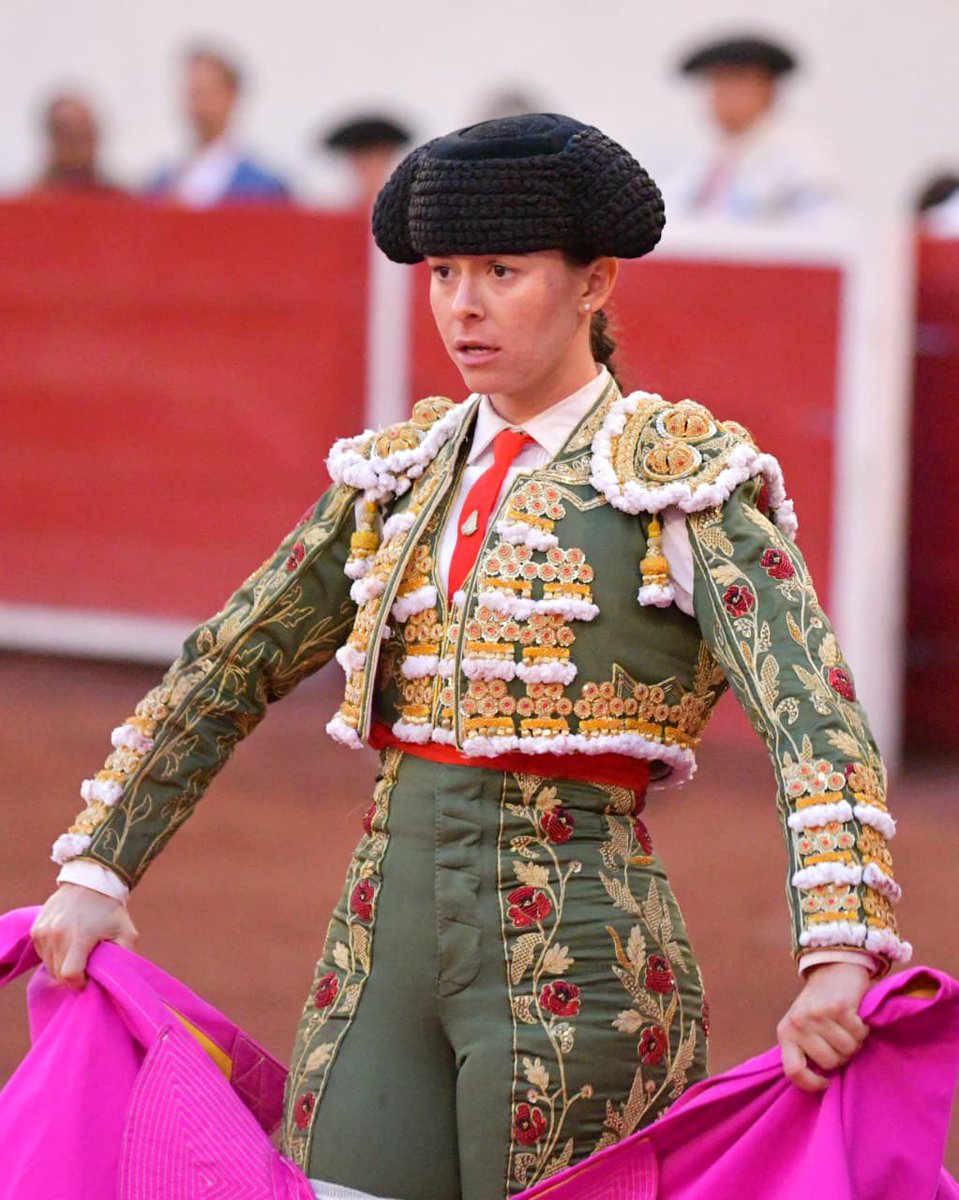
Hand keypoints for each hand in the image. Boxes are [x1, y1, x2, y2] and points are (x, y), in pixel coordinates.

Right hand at [30, 883, 137, 989]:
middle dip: (71, 976)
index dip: (79, 983)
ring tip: (77, 952)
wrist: (91, 882)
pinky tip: (67, 944)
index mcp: (79, 936)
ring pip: (48, 965)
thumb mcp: (126, 932)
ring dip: (61, 965)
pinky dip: (53, 954)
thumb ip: (124, 957)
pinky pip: (42, 953)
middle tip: (84, 965)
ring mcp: (43, 931)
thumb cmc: (111, 910)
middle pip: (57, 973)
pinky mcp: (36, 928)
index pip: (69, 975)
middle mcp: (57, 934)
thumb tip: (119, 980)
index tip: (88, 978)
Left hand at [777, 961, 871, 1091]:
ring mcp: (816, 1015)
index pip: (793, 1071)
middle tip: (839, 1038)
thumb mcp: (803, 1028)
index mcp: (785, 1033)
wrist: (833, 970)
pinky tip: (854, 1017)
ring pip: (847, 1050)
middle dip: (841, 1055)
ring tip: (846, 1026)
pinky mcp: (836, 1007)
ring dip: (854, 1041)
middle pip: (830, 1063)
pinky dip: (861, 1028)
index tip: (827, 1082)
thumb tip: (820, 1083)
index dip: (812, 1084)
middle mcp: (797, 1024)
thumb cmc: (819, 1006)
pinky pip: (857, 1033)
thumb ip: (806, 1051)